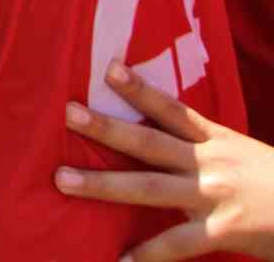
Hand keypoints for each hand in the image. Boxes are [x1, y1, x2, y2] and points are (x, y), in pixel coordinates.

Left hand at [55, 60, 273, 260]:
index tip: (108, 68)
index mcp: (218, 141)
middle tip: (67, 112)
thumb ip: (208, 149)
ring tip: (63, 180)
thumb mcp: (246, 156)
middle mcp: (211, 163)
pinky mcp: (223, 231)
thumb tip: (167, 146)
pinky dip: (146, 255)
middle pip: (150, 140)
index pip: (173, 110)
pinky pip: (176, 244)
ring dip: (103, 184)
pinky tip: (118, 261)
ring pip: (149, 186)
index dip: (141, 89)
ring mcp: (214, 196)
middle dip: (107, 127)